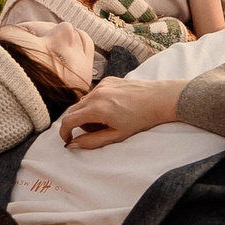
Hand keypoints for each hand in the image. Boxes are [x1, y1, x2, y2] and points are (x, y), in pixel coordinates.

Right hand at [58, 76, 182, 150]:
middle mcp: (96, 94)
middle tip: (96, 131)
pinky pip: (94, 94)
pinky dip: (96, 103)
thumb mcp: (116, 135)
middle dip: (78, 124)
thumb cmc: (141, 119)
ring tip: (107, 120)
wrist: (159, 99)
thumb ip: (92, 142)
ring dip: (87, 113)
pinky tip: (113, 108)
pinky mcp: (108, 80)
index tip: (69, 140)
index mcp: (97, 109)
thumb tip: (72, 145)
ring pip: (83, 102)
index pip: (68, 121)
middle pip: (73, 111)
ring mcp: (101, 85)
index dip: (64, 133)